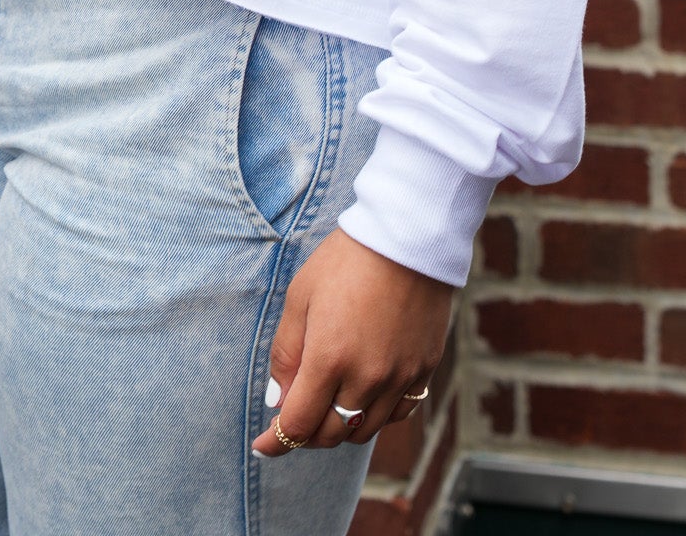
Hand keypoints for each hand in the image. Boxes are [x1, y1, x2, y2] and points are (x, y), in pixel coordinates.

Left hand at [253, 229, 452, 455]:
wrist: (407, 238)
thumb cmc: (345, 261)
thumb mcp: (300, 297)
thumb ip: (286, 353)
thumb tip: (278, 400)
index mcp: (329, 360)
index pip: (298, 425)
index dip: (276, 442)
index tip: (262, 447)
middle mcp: (366, 379)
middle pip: (331, 434)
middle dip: (305, 435)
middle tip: (292, 419)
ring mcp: (399, 378)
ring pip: (364, 430)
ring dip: (339, 427)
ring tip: (326, 406)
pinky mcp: (423, 370)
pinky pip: (397, 414)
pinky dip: (374, 415)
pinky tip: (363, 397)